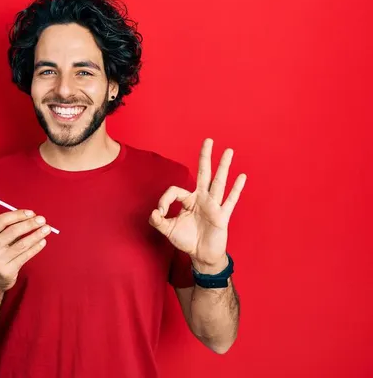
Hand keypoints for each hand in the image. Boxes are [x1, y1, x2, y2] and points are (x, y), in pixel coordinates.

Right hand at [0, 209, 51, 292]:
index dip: (18, 215)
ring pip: (21, 244)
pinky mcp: (7, 271)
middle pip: (12, 231)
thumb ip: (9, 229)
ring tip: (46, 229)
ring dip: (36, 235)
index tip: (31, 213)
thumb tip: (30, 217)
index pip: (2, 221)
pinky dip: (35, 248)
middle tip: (42, 219)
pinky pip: (25, 256)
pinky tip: (42, 241)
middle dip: (29, 224)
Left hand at [149, 138, 246, 273]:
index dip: (164, 200)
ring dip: (223, 167)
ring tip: (229, 151)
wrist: (201, 255)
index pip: (176, 191)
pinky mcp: (222, 216)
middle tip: (208, 140)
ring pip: (219, 183)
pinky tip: (242, 176)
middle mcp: (202, 199)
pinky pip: (230, 201)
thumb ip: (158, 221)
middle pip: (204, 174)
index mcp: (188, 201)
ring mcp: (213, 206)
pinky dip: (236, 189)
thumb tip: (153, 212)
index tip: (160, 212)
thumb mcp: (168, 230)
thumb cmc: (187, 240)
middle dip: (205, 157)